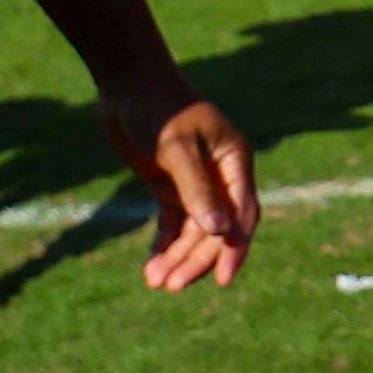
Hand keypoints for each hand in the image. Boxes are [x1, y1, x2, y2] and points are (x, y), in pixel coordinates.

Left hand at [96, 79, 258, 290]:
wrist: (130, 85)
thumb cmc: (159, 110)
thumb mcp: (176, 149)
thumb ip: (197, 190)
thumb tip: (219, 231)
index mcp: (234, 161)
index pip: (242, 213)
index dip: (234, 248)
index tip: (221, 280)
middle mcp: (220, 174)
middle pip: (216, 228)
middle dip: (195, 259)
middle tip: (171, 287)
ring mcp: (195, 180)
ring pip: (193, 229)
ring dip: (176, 256)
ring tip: (154, 282)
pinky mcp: (170, 183)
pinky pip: (173, 221)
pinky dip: (164, 243)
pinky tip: (151, 264)